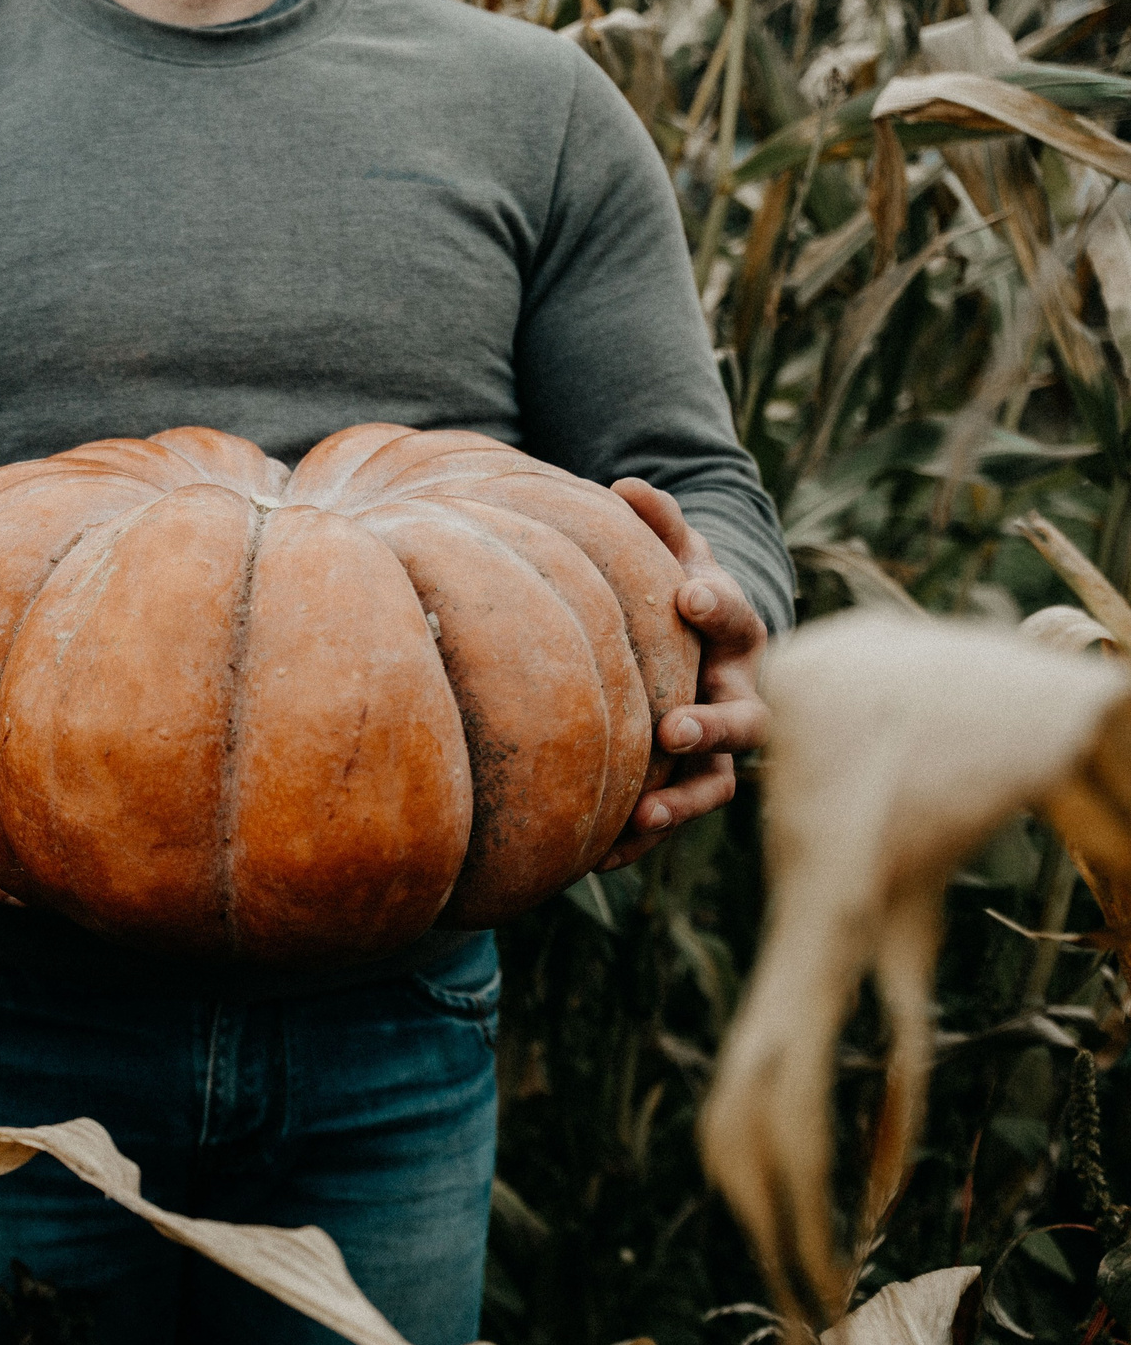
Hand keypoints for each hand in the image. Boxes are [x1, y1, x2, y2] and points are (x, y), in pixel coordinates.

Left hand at [597, 479, 771, 870]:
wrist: (698, 647)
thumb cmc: (678, 595)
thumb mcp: (673, 555)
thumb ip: (657, 524)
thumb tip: (625, 485)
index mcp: (733, 633)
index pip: (735, 616)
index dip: (716, 605)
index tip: (685, 596)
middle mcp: (739, 694)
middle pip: (747, 718)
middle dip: (713, 723)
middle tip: (673, 727)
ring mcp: (720, 747)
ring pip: (719, 782)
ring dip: (682, 799)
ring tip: (641, 815)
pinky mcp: (690, 784)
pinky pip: (673, 817)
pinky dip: (640, 839)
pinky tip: (598, 859)